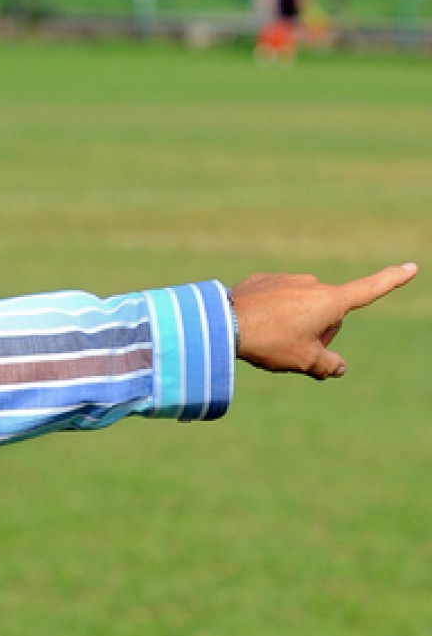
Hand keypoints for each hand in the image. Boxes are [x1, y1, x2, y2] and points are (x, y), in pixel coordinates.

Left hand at [232, 263, 417, 379]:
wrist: (223, 324)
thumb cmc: (269, 342)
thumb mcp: (304, 361)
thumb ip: (328, 365)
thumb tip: (339, 368)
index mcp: (330, 301)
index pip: (369, 290)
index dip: (392, 280)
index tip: (411, 267)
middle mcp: (312, 284)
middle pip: (326, 314)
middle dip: (316, 332)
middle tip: (291, 349)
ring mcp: (286, 279)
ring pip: (299, 307)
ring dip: (292, 323)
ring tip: (268, 338)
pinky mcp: (262, 280)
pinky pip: (275, 301)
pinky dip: (270, 314)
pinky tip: (254, 326)